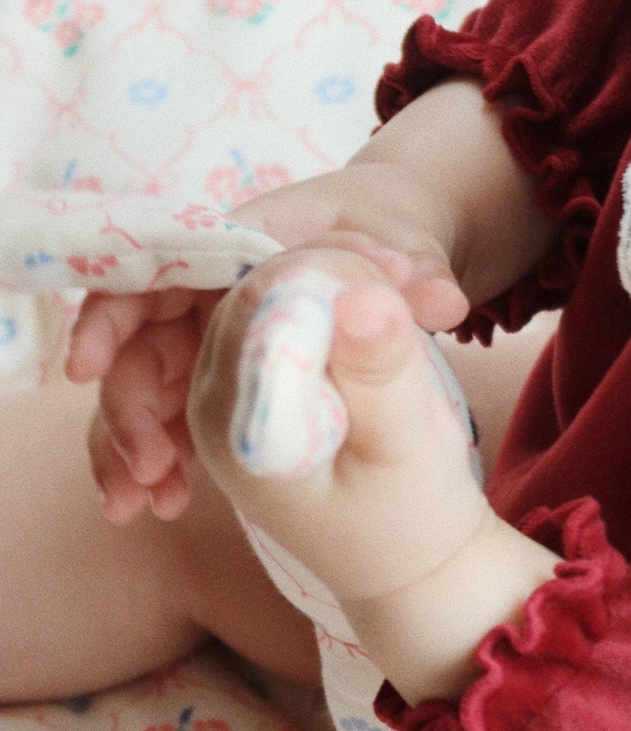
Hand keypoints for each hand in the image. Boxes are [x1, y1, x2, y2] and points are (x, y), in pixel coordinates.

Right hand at [67, 159, 470, 524]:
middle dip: (126, 406)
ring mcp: (215, 326)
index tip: (88, 370)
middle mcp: (212, 283)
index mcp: (239, 241)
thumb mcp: (415, 245)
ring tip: (148, 503)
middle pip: (138, 341)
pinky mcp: (229, 362)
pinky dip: (165, 451)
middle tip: (149, 469)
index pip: (152, 272)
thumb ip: (419, 272)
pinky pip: (178, 408)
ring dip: (134, 441)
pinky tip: (170, 502)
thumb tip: (441, 300)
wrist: (406, 243)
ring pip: (149, 384)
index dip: (110, 317)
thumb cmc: (399, 227)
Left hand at [187, 249, 489, 606]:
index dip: (330, 267)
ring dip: (343, 278)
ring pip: (273, 292)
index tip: (404, 271)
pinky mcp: (262, 385)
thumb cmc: (410, 519)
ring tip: (414, 290)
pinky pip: (287, 314)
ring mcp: (232, 391)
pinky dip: (338, 300)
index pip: (256, 299)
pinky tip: (387, 312)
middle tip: (416, 276)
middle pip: (257, 287)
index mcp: (229, 418)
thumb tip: (363, 297)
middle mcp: (211, 398)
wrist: (411, 565)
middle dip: (336, 268)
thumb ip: (379, 374)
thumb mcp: (406, 447)